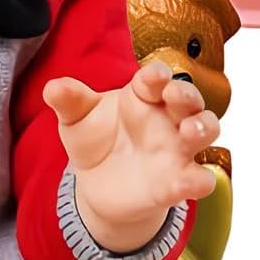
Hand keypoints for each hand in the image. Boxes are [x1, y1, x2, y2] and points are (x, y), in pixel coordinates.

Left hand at [44, 61, 220, 252]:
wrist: (98, 184)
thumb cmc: (95, 140)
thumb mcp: (77, 119)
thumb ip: (69, 102)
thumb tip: (52, 87)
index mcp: (144, 95)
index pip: (156, 78)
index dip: (157, 75)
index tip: (152, 77)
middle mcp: (168, 118)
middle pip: (190, 98)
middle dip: (188, 93)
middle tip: (175, 95)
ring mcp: (177, 149)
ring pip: (207, 130)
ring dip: (204, 127)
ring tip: (190, 130)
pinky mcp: (179, 181)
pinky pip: (200, 179)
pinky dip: (199, 180)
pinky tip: (191, 183)